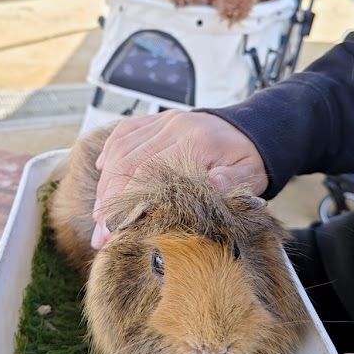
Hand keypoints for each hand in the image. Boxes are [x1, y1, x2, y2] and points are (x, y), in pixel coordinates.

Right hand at [92, 109, 267, 248]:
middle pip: (128, 163)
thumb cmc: (248, 160)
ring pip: (122, 148)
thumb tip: (212, 187)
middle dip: (109, 200)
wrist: (253, 130)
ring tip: (100, 214)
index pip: (148, 173)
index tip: (115, 231)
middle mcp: (176, 127)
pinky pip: (126, 132)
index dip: (127, 203)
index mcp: (197, 143)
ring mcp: (165, 121)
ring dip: (106, 182)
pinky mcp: (159, 119)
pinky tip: (103, 173)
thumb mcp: (248, 175)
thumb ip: (230, 182)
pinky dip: (110, 152)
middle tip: (101, 234)